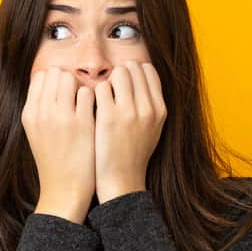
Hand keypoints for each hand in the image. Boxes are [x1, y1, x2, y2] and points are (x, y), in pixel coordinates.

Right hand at [20, 66, 96, 222]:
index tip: (65, 92)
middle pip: (55, 73)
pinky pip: (88, 93)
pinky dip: (94, 98)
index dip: (55, 80)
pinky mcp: (81, 123)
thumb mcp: (37, 133)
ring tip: (86, 104)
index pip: (41, 76)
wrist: (64, 191)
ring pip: (71, 79)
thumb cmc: (54, 162)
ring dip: (81, 86)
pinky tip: (95, 112)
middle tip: (78, 97)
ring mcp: (61, 116)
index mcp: (29, 113)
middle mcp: (41, 111)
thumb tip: (52, 82)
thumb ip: (41, 108)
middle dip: (69, 80)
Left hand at [93, 62, 166, 203]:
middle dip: (119, 73)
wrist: (120, 181)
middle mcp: (147, 108)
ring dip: (107, 81)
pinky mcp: (108, 117)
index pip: (149, 71)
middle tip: (110, 88)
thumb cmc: (132, 155)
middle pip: (132, 68)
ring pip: (117, 74)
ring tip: (102, 97)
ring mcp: (128, 112)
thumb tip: (141, 75)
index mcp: (160, 110)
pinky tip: (91, 106)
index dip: (134, 70)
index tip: (124, 80)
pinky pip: (100, 88)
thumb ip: (150, 104)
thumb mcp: (152, 129)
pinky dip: (95, 93)